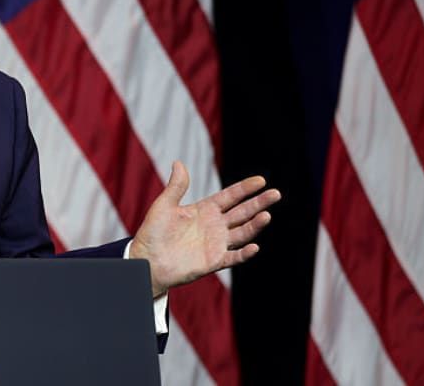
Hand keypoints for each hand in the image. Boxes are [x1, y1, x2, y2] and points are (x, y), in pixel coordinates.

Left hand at [129, 161, 280, 296]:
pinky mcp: (214, 261)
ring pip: (242, 232)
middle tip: (276, 193)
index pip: (230, 196)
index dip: (245, 189)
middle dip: (259, 203)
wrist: (147, 259)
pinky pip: (233, 257)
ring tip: (266, 215)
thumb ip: (176, 186)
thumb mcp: (164, 205)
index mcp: (205, 210)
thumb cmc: (153, 232)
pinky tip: (254, 246)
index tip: (261, 180)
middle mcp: (215, 225)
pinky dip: (245, 253)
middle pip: (242, 212)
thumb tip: (178, 162)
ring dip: (255, 225)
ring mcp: (216, 243)